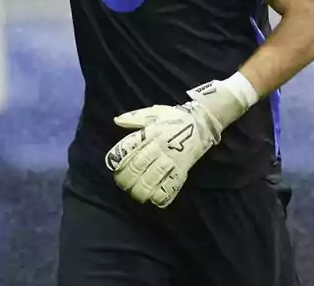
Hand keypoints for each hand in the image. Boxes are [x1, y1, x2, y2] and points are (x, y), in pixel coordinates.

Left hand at [105, 81, 247, 207]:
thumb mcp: (154, 112)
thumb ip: (134, 118)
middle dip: (126, 178)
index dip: (116, 158)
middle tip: (122, 184)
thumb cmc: (175, 118)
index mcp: (150, 132)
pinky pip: (172, 186)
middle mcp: (158, 146)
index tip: (111, 166)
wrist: (202, 121)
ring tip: (136, 194)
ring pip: (152, 178)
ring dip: (141, 190)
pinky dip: (162, 196)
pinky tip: (154, 200)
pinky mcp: (183, 170)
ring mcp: (171, 159)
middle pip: (137, 166)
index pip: (128, 147)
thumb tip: (116, 120)